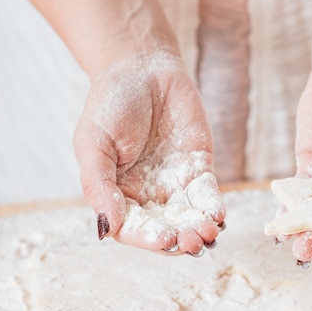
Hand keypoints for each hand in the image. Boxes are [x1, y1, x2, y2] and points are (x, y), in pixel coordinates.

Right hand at [74, 52, 224, 254]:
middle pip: (165, 229)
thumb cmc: (109, 104)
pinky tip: (218, 215)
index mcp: (117, 195)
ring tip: (208, 233)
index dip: (149, 239)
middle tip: (193, 242)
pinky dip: (213, 207)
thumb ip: (98, 185)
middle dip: (180, 240)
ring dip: (200, 230)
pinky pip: (207, 195)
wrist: (142, 68)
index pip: (133, 229)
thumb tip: (108, 228)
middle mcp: (147, 196)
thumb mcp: (93, 143)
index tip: (164, 239)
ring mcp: (174, 184)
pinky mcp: (198, 169)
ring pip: (189, 218)